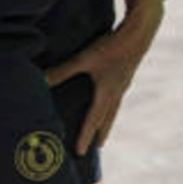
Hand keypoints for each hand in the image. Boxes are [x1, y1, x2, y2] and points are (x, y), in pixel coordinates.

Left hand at [45, 3, 160, 154]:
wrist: (142, 31)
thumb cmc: (113, 45)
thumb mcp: (85, 58)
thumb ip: (63, 71)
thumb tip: (40, 81)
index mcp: (107, 92)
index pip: (93, 119)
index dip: (85, 136)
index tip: (80, 152)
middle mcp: (117, 91)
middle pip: (108, 117)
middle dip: (101, 132)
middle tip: (97, 147)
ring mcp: (124, 82)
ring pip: (115, 107)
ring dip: (109, 119)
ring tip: (106, 127)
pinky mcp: (127, 74)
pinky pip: (119, 96)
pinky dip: (114, 105)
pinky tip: (113, 99)